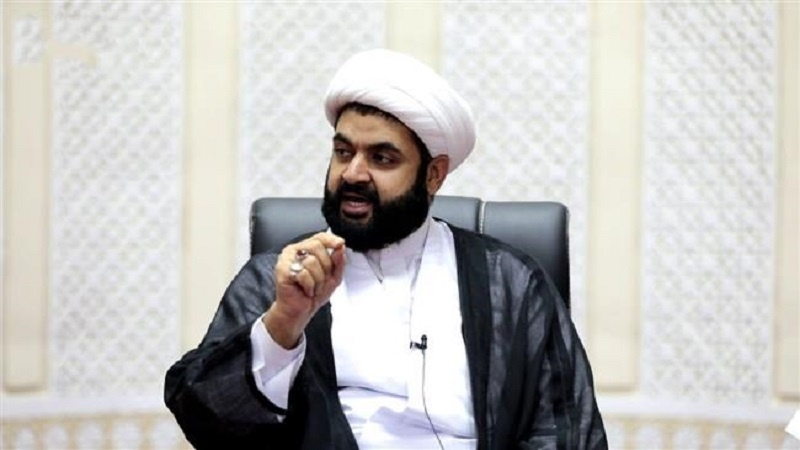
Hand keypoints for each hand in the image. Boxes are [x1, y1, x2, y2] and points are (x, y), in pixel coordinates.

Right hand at [264, 232, 345, 348]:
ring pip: (311, 261)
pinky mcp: (282, 270)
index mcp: (306, 249)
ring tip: (312, 287)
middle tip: (320, 280)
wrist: (299, 311)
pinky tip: (305, 291)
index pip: (320, 237)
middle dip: (325, 267)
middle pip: (317, 247)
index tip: (340, 244)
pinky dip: (309, 286)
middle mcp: (294, 251)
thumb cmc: (313, 293)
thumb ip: (339, 261)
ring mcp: (286, 259)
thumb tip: (340, 247)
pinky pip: (303, 274)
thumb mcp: (333, 277)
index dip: (331, 239)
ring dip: (318, 280)